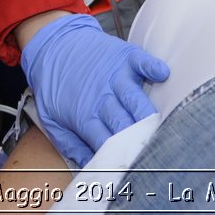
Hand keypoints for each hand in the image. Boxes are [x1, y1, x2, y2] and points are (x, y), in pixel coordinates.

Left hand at [19, 14, 168, 167]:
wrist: (52, 44)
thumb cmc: (53, 85)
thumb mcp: (52, 120)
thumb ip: (71, 145)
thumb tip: (89, 167)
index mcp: (84, 117)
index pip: (106, 144)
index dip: (118, 158)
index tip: (131, 170)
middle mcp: (101, 98)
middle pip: (124, 125)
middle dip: (137, 142)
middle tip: (150, 155)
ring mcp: (114, 76)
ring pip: (135, 99)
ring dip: (147, 114)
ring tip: (160, 128)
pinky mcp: (123, 57)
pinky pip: (141, 62)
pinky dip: (152, 67)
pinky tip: (162, 75)